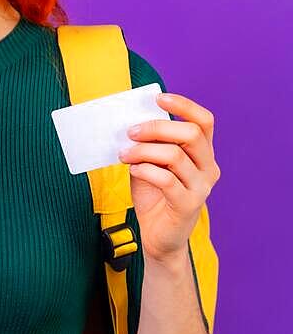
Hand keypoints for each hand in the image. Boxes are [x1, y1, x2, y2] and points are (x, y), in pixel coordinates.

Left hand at [118, 92, 221, 264]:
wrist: (158, 235)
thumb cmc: (154, 193)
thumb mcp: (151, 162)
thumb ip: (149, 143)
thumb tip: (129, 121)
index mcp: (203, 153)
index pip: (204, 121)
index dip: (184, 105)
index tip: (158, 98)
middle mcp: (208, 167)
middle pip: (190, 134)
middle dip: (156, 128)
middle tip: (130, 132)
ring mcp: (201, 187)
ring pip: (175, 156)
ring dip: (143, 150)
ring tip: (124, 155)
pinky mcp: (188, 204)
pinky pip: (165, 179)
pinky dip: (144, 170)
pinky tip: (133, 170)